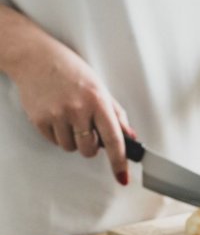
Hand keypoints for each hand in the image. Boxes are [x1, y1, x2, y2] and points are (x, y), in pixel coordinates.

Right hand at [8, 29, 131, 183]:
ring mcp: (57, 114)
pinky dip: (57, 134)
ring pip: (71, 148)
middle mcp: (78, 108)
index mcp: (97, 100)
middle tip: (85, 126)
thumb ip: (115, 114)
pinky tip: (56, 115)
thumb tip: (129, 137)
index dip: (119, 161)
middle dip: (90, 144)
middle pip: (89, 150)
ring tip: (68, 116)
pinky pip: (54, 142)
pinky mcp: (40, 119)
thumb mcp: (99, 87)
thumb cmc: (70, 70)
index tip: (122, 177)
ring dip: (72, 139)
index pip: (114, 139)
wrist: (35, 57)